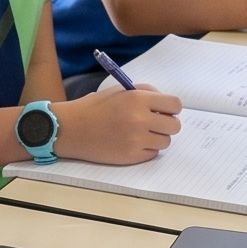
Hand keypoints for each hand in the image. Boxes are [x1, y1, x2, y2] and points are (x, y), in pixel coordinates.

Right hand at [57, 82, 181, 163]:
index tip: (164, 110)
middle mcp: (140, 119)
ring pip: (165, 141)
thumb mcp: (120, 91)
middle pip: (174, 126)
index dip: (171, 108)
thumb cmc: (95, 107)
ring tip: (140, 133)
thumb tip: (167, 106)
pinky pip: (152, 153)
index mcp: (138, 99)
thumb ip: (146, 93)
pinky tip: (131, 142)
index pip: (175, 105)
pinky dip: (146, 149)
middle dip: (167, 124)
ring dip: (157, 137)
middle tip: (154, 123)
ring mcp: (136, 140)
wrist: (71, 128)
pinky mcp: (131, 156)